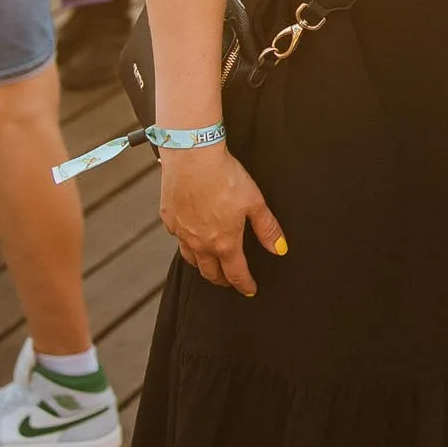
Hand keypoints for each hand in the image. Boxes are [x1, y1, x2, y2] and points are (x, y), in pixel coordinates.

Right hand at [159, 144, 286, 293]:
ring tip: (210, 264)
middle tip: (229, 281)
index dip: (244, 284)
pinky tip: (191, 235)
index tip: (249, 290)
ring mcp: (181, 232)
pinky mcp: (169, 218)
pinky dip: (186, 242)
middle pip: (210, 273)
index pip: (236, 274)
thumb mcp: (255, 202)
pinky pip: (178, 238)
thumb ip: (267, 228)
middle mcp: (200, 243)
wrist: (192, 156)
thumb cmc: (224, 176)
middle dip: (222, 280)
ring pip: (191, 259)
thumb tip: (279, 248)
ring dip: (202, 266)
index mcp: (224, 243)